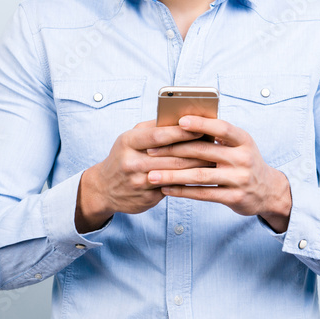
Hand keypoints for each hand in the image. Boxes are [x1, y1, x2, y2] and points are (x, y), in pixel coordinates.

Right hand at [76, 119, 217, 231]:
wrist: (103, 188)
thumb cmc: (124, 155)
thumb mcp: (131, 137)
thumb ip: (154, 128)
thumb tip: (183, 119)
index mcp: (128, 142)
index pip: (159, 135)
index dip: (182, 132)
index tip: (201, 129)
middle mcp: (131, 162)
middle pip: (170, 156)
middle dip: (195, 151)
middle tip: (216, 146)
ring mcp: (137, 183)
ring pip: (174, 175)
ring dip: (196, 168)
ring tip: (214, 161)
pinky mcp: (145, 199)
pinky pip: (171, 190)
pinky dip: (188, 183)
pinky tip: (201, 178)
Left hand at [143, 115, 292, 232]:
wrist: (268, 191)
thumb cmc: (245, 162)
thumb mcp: (240, 144)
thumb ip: (218, 135)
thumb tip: (185, 122)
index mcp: (244, 140)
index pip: (221, 128)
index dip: (201, 123)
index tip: (179, 121)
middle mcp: (243, 158)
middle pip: (203, 151)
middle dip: (173, 150)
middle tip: (151, 150)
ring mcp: (239, 179)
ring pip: (199, 175)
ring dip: (173, 175)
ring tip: (152, 175)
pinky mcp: (234, 198)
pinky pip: (203, 194)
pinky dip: (183, 191)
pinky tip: (167, 189)